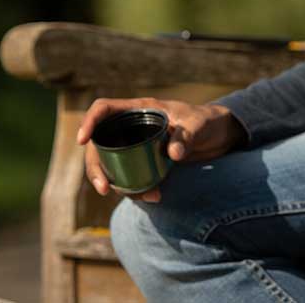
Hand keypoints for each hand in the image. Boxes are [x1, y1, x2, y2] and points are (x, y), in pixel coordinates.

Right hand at [77, 98, 244, 201]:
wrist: (221, 136)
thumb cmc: (208, 121)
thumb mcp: (199, 124)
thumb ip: (187, 135)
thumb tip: (173, 154)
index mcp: (140, 109)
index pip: (104, 109)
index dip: (89, 122)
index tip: (83, 140)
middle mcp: (133, 127)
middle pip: (100, 143)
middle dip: (96, 167)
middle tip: (105, 188)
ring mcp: (137, 146)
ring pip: (112, 164)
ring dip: (118, 184)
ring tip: (144, 196)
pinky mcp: (146, 163)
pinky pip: (131, 176)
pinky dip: (136, 189)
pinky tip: (155, 196)